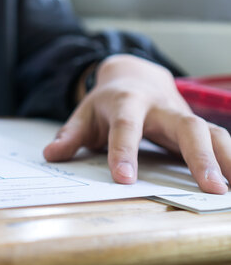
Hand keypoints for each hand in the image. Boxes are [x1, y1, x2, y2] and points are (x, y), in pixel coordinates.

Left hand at [43, 54, 229, 193]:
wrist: (135, 76)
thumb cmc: (107, 101)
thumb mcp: (84, 114)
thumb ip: (70, 135)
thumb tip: (50, 156)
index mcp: (127, 103)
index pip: (126, 127)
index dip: (124, 152)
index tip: (124, 179)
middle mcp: (160, 107)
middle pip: (185, 126)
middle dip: (199, 156)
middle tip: (210, 188)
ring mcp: (182, 114)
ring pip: (211, 131)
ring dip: (226, 159)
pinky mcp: (196, 123)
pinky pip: (219, 138)